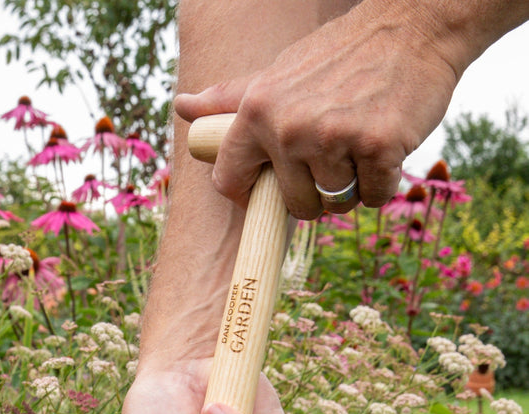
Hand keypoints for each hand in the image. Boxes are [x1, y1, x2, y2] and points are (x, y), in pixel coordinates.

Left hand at [175, 2, 458, 219]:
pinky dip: (384, 181)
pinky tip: (387, 143)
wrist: (414, 26)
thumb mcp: (278, 73)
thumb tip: (181, 107)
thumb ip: (231, 100)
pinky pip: (374, 197)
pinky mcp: (377, 146)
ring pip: (336, 204)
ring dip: (354, 186)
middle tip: (335, 154)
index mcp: (258, 111)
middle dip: (317, 192)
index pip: (229, 180)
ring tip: (361, 143)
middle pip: (294, 205)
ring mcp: (332, 138)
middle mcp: (289, 127)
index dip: (249, 194)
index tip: (265, 190)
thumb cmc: (342, 55)